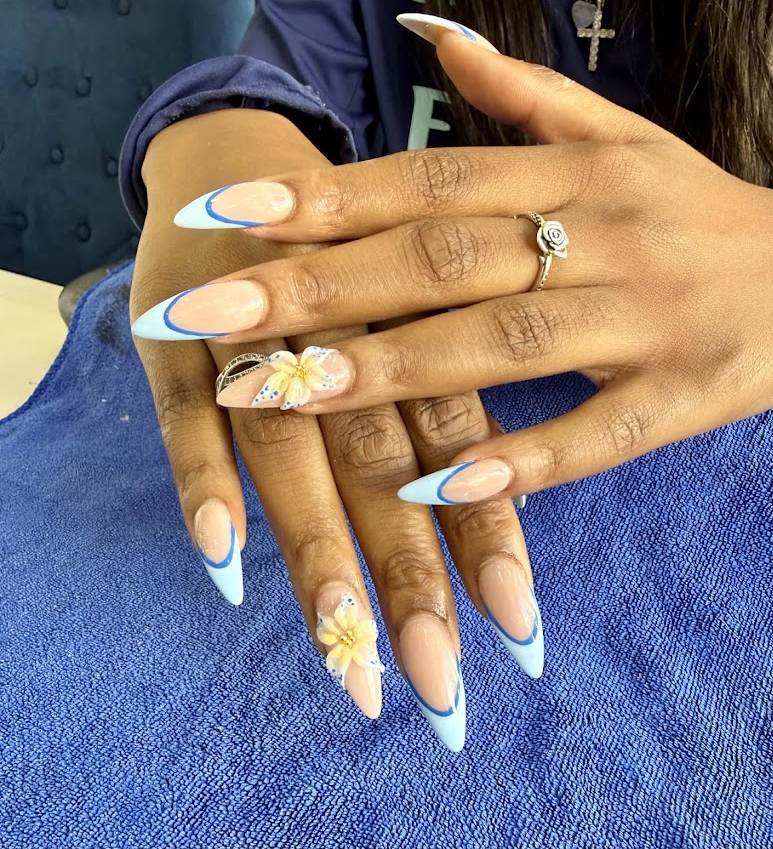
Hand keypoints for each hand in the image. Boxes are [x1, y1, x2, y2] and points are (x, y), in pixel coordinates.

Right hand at [132, 108, 541, 752]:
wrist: (241, 159)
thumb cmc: (344, 251)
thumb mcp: (404, 304)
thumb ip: (442, 390)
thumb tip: (480, 504)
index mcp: (414, 328)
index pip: (457, 445)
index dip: (487, 534)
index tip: (519, 632)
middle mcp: (345, 335)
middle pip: (382, 465)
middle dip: (409, 576)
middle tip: (436, 688)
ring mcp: (255, 334)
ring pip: (293, 445)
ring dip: (316, 545)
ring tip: (341, 648)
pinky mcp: (178, 334)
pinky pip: (185, 411)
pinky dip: (203, 475)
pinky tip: (219, 551)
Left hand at [133, 26, 772, 506]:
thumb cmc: (694, 212)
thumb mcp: (620, 134)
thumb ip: (519, 93)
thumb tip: (426, 35)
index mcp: (574, 170)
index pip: (423, 179)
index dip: (318, 196)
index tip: (217, 214)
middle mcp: (602, 235)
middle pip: (439, 259)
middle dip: (315, 288)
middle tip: (203, 315)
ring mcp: (643, 320)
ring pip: (499, 344)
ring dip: (387, 369)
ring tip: (279, 391)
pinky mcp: (680, 397)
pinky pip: (589, 436)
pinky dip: (513, 460)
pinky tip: (430, 483)